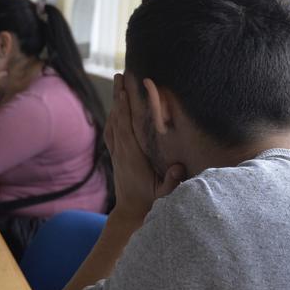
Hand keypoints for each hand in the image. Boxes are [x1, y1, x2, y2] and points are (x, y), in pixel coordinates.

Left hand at [105, 74, 185, 224]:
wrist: (129, 213)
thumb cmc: (149, 202)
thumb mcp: (164, 195)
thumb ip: (171, 182)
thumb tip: (178, 168)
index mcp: (132, 158)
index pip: (127, 129)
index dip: (125, 110)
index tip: (125, 92)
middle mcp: (121, 152)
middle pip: (117, 120)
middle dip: (119, 97)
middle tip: (119, 76)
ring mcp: (117, 153)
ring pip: (113, 123)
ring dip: (115, 103)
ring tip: (118, 84)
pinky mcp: (116, 156)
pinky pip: (112, 132)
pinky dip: (114, 116)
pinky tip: (116, 107)